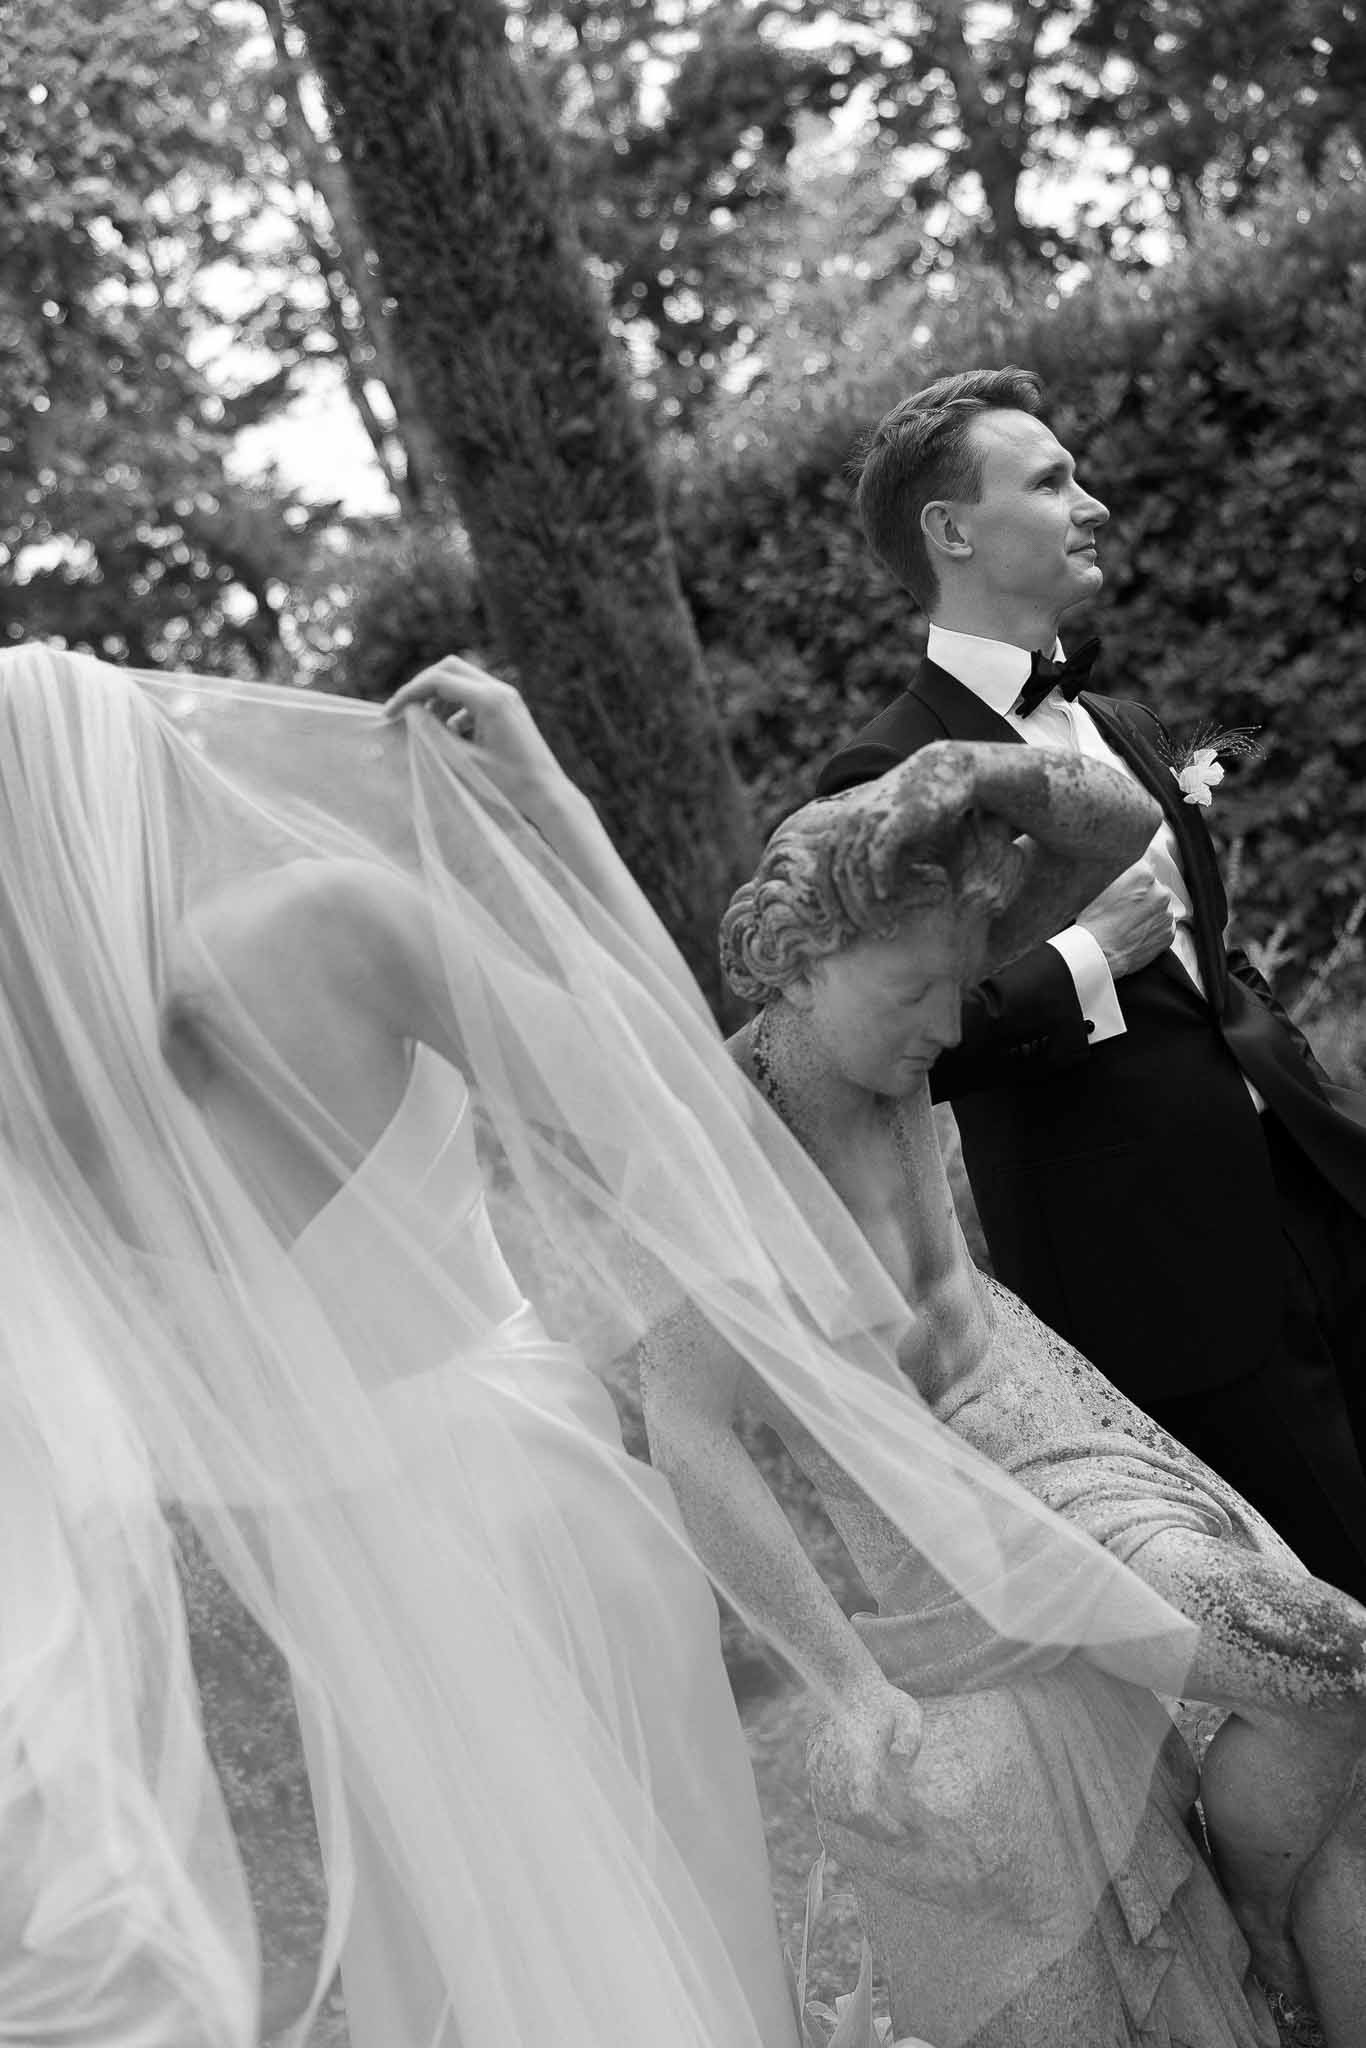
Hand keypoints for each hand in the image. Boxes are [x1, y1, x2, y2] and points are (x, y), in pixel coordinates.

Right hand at [384, 655, 567, 821]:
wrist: (548, 794)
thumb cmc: (510, 784)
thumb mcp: (464, 760)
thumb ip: (435, 734)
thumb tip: (410, 714)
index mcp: (490, 700)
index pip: (437, 680)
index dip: (408, 694)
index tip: (389, 714)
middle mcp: (500, 690)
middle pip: (448, 668)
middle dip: (422, 687)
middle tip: (404, 711)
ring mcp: (507, 696)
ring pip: (462, 679)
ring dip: (439, 697)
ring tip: (426, 727)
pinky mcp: (510, 707)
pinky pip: (474, 696)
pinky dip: (456, 708)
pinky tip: (453, 735)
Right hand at [805, 1678, 923, 1844]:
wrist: (850, 1685)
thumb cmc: (886, 1701)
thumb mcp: (908, 1711)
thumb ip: (910, 1734)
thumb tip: (902, 1762)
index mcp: (859, 1755)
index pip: (864, 1805)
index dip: (883, 1826)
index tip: (905, 1833)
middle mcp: (836, 1764)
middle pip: (849, 1816)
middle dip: (875, 1833)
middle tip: (901, 1838)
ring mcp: (823, 1766)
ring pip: (833, 1812)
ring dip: (858, 1828)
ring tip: (885, 1832)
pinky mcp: (817, 1766)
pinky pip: (824, 1801)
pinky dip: (842, 1817)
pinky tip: (864, 1820)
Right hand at [1076, 856, 1177, 977]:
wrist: (1099, 954)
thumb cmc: (1094, 922)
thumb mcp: (1099, 886)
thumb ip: (1120, 874)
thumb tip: (1126, 869)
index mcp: (1142, 874)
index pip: (1144, 867)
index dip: (1133, 880)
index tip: (1126, 889)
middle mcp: (1159, 891)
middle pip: (1154, 888)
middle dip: (1142, 896)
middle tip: (1123, 909)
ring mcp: (1166, 914)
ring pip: (1159, 907)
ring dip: (1148, 912)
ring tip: (1128, 924)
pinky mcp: (1169, 933)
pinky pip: (1163, 925)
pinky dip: (1153, 928)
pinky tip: (1136, 933)